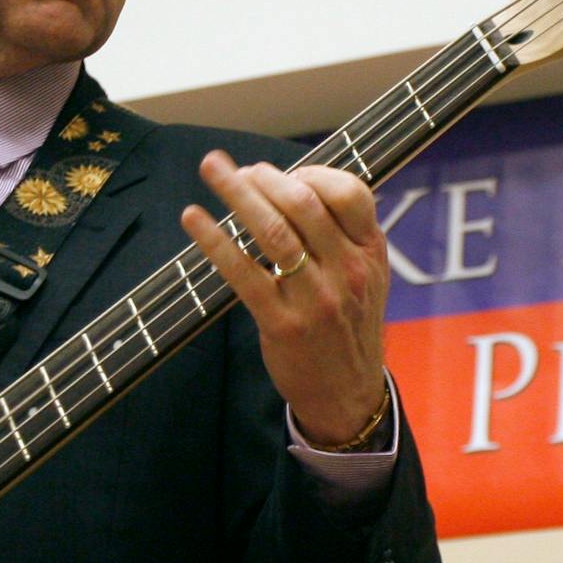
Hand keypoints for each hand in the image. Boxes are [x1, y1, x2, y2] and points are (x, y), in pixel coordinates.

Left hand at [182, 151, 388, 446]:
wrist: (348, 394)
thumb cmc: (347, 326)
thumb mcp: (366, 276)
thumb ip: (342, 234)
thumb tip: (290, 187)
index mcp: (370, 252)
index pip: (350, 192)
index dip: (311, 171)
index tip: (281, 174)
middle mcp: (347, 271)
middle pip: (303, 204)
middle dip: (263, 177)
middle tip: (234, 168)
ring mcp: (316, 298)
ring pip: (272, 231)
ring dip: (236, 194)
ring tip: (211, 169)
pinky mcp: (282, 324)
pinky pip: (243, 272)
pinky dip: (214, 240)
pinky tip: (193, 219)